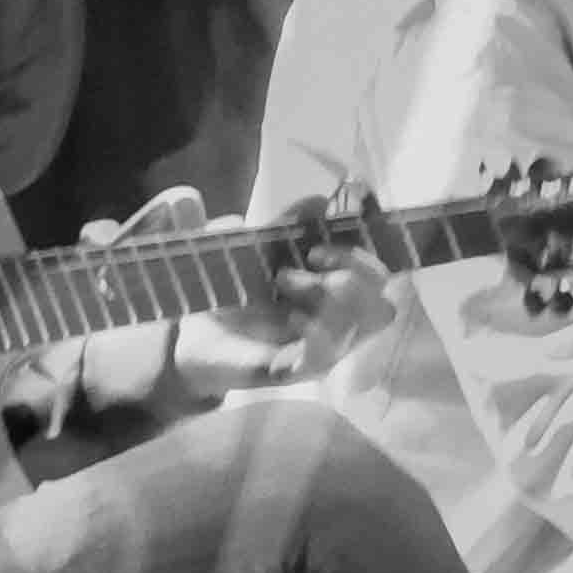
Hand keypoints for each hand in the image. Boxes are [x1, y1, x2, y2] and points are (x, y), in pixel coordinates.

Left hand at [108, 184, 388, 397]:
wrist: (189, 334)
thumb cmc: (232, 291)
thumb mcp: (256, 248)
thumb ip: (286, 224)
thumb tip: (319, 200)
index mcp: (334, 295)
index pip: (378, 278)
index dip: (367, 251)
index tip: (331, 229)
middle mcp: (337, 328)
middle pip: (382, 304)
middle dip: (354, 269)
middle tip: (312, 255)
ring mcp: (319, 353)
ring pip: (359, 327)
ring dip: (327, 292)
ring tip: (284, 279)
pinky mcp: (294, 371)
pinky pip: (325, 355)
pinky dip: (317, 330)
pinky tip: (294, 316)